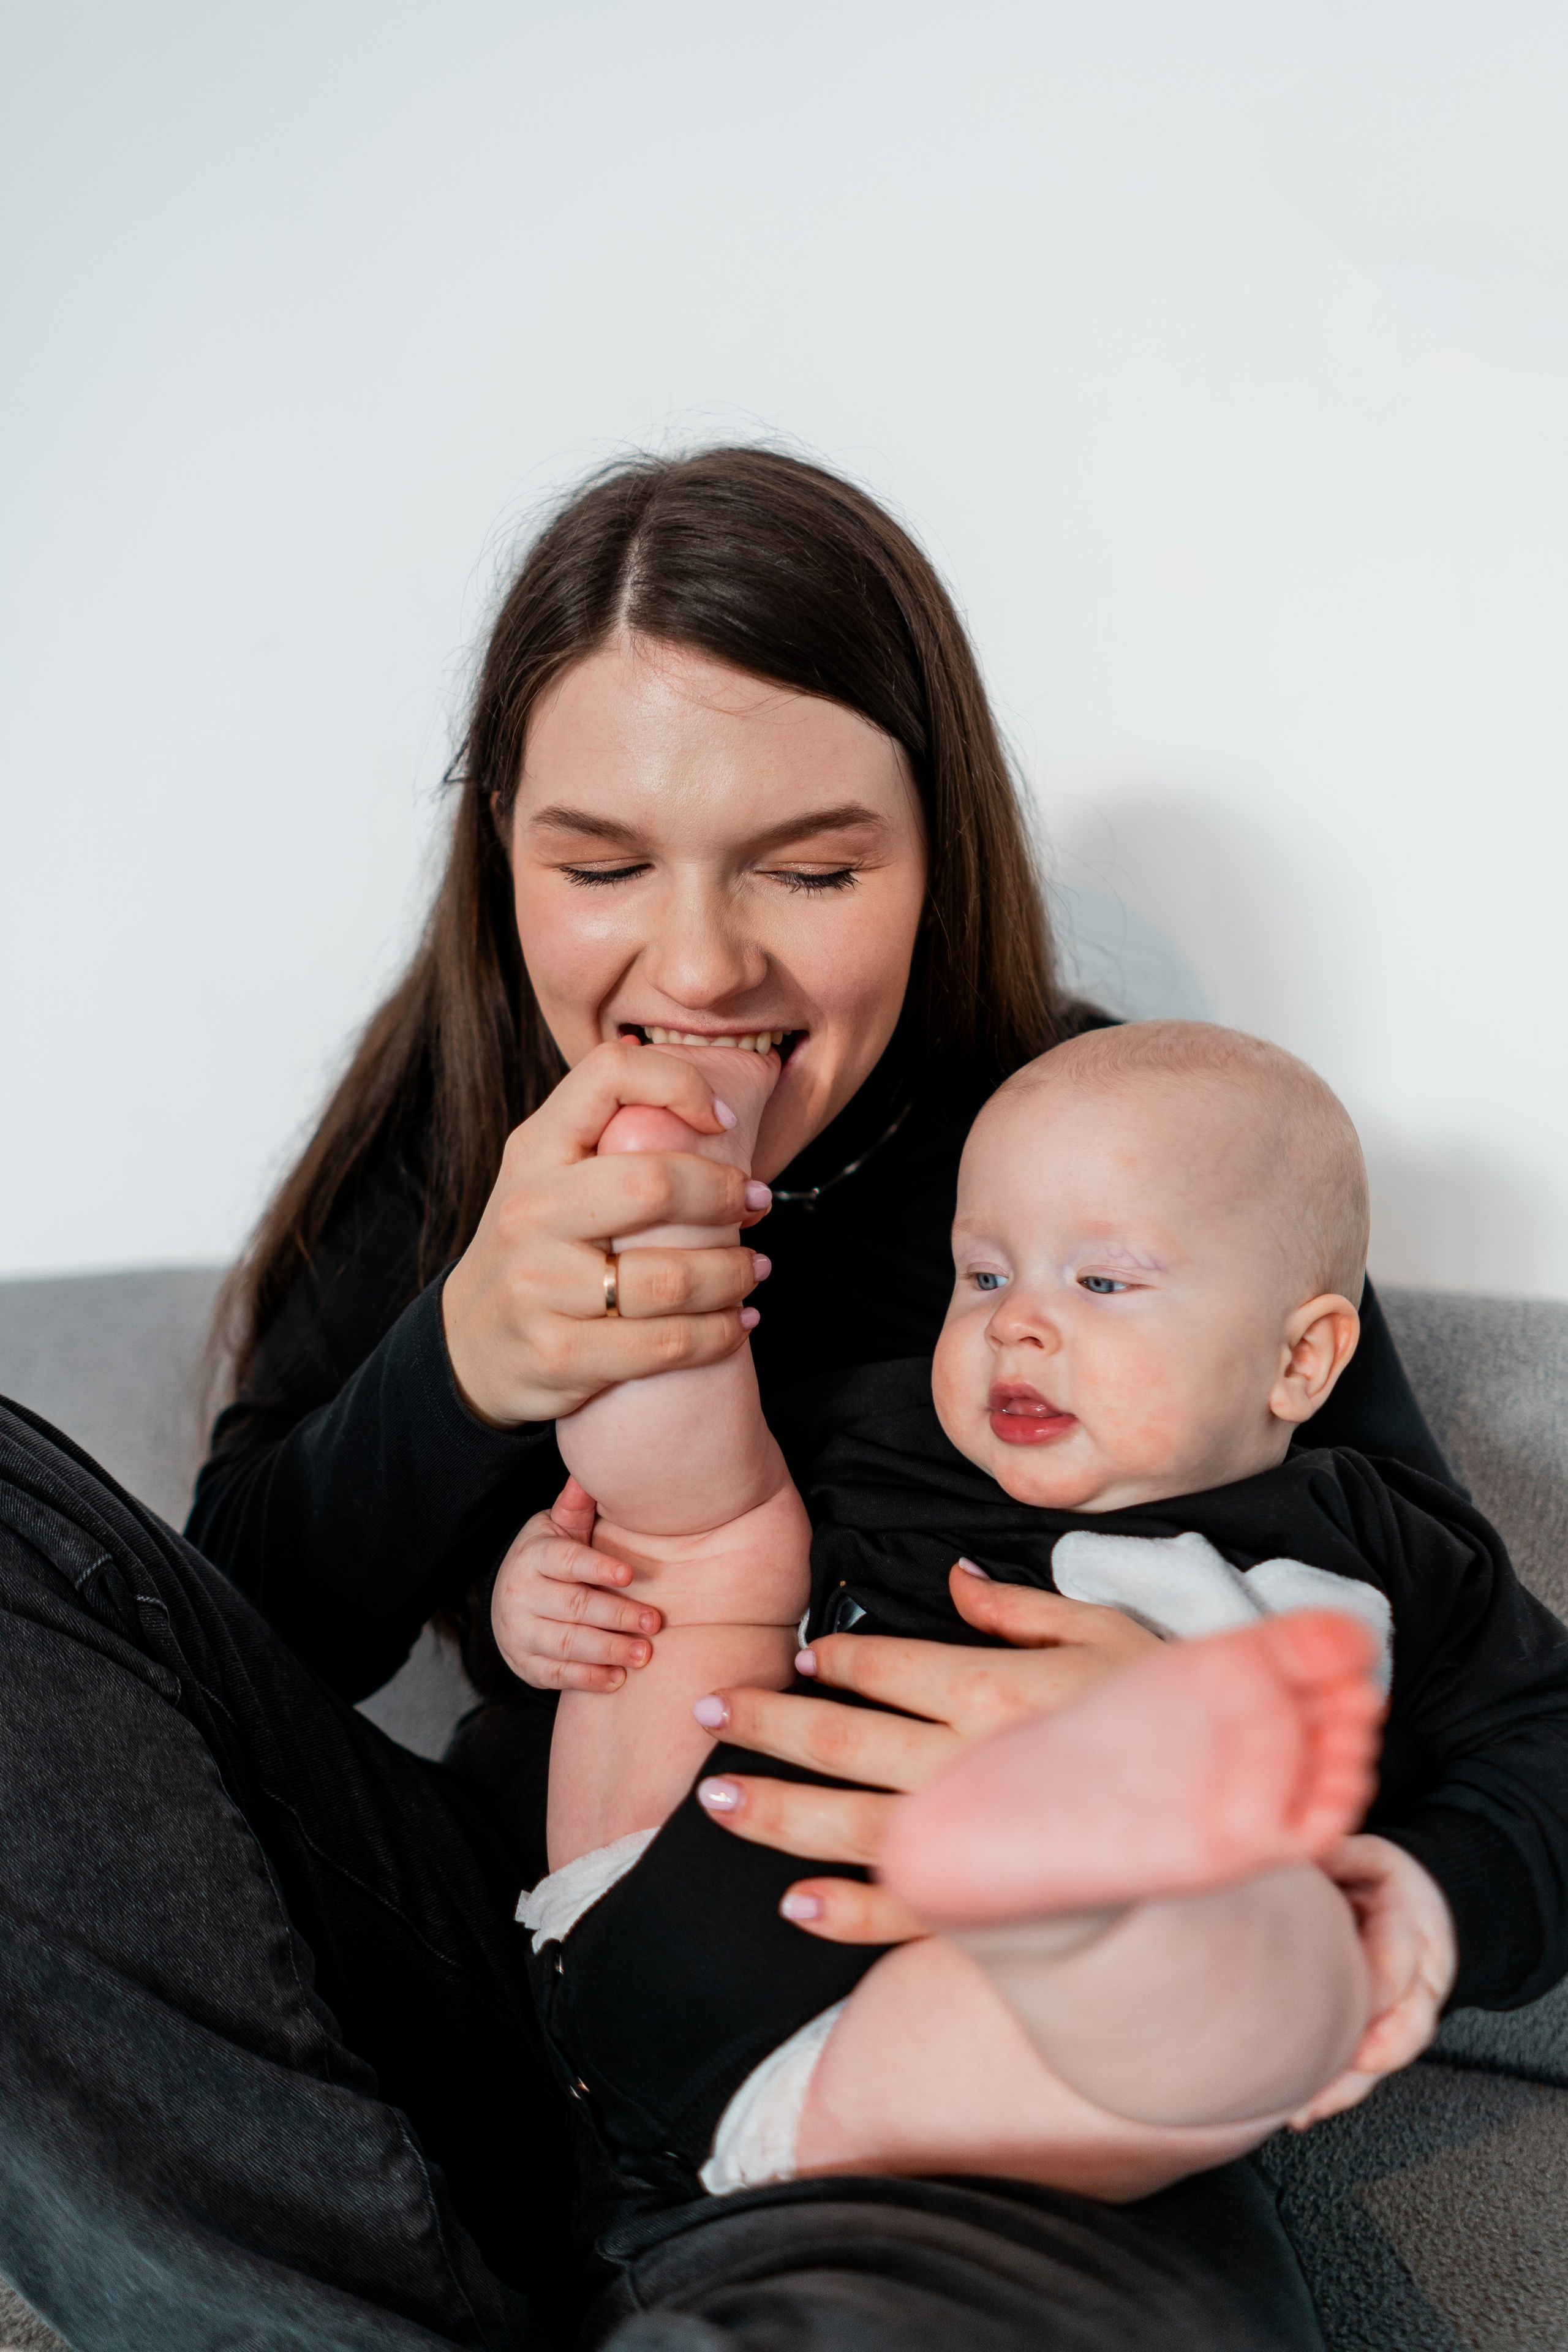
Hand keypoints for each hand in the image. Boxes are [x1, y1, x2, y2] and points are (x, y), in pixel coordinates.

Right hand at [441, 1037, 770, 1427]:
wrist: (468, 1346)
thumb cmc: (534, 1248)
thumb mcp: (547, 1176)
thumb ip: (599, 1132)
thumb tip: (670, 1066)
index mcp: (535, 1151)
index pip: (608, 1076)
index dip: (680, 1084)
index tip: (724, 1118)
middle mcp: (529, 1211)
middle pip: (652, 1184)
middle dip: (725, 1194)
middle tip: (757, 1203)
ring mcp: (539, 1286)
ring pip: (670, 1279)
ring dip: (733, 1275)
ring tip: (755, 1271)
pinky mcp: (558, 1353)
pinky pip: (664, 1345)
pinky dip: (718, 1335)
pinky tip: (736, 1325)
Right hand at [491, 1478, 665, 1692]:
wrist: (510, 1603)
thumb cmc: (551, 1560)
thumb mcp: (558, 1528)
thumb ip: (576, 1505)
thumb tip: (591, 1469)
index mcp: (534, 1555)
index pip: (566, 1561)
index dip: (597, 1568)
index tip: (629, 1575)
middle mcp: (522, 1593)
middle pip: (572, 1606)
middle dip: (616, 1615)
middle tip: (654, 1622)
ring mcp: (520, 1631)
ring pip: (566, 1643)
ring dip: (608, 1650)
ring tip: (644, 1654)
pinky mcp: (526, 1663)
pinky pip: (557, 1674)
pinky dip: (588, 1678)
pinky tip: (618, 1678)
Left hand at [697, 1568, 1161, 1943]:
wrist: (1245, 1808)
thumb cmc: (1176, 1713)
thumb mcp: (1107, 1630)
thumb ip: (1021, 1608)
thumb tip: (953, 1582)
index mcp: (995, 1687)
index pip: (887, 1668)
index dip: (836, 1660)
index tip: (800, 1657)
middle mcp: (971, 1760)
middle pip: (844, 1737)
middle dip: (767, 1724)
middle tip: (705, 1710)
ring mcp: (978, 1835)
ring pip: (852, 1822)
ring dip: (776, 1810)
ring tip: (714, 1799)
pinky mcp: (996, 1901)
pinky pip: (909, 1910)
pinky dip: (847, 1911)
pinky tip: (795, 1905)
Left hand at [1287, 1834, 1457, 2127]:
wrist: (1418, 1906)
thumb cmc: (1384, 1880)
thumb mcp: (1370, 1856)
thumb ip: (1342, 1855)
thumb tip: (1301, 1850)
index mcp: (1414, 1931)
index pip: (1398, 1967)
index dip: (1372, 1990)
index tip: (1340, 2004)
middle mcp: (1417, 1982)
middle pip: (1402, 2029)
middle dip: (1363, 2055)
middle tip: (1318, 2075)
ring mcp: (1403, 2014)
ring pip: (1383, 2060)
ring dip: (1344, 2086)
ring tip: (1301, 2109)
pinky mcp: (1380, 2034)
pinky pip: (1364, 2070)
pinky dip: (1335, 2092)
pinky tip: (1301, 2112)